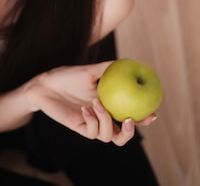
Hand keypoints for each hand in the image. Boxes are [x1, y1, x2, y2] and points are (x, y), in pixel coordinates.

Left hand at [24, 62, 156, 145]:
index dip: (145, 118)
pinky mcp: (80, 128)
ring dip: (106, 122)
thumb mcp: (89, 70)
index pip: (131, 116)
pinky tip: (85, 109)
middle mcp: (103, 118)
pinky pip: (92, 132)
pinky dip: (92, 121)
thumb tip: (129, 62)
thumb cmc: (68, 76)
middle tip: (129, 119)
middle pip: (122, 136)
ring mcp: (91, 124)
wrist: (46, 84)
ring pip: (108, 137)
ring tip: (97, 104)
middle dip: (130, 132)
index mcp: (110, 105)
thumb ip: (108, 68)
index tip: (153, 112)